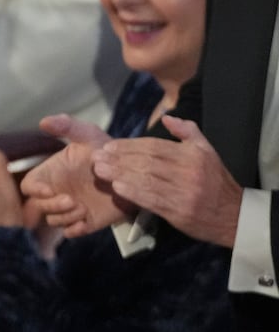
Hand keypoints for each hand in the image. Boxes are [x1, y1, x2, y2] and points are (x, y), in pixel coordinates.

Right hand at [21, 115, 131, 235]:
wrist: (134, 171)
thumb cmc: (107, 151)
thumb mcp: (88, 135)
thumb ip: (67, 127)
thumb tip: (43, 121)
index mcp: (50, 174)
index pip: (29, 187)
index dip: (34, 190)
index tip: (48, 189)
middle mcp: (56, 193)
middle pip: (38, 207)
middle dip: (51, 206)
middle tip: (71, 200)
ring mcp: (69, 209)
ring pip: (54, 220)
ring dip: (65, 217)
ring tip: (83, 208)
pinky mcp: (85, 222)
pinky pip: (71, 232)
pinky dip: (75, 229)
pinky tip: (85, 221)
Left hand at [93, 116, 243, 247]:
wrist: (232, 215)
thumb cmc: (215, 181)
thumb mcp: (207, 152)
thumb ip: (188, 132)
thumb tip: (168, 117)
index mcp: (194, 154)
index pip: (156, 146)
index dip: (130, 145)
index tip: (110, 146)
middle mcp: (189, 171)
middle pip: (147, 162)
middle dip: (119, 159)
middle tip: (98, 157)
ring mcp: (184, 192)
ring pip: (146, 179)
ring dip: (120, 174)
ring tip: (100, 171)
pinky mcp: (179, 211)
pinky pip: (151, 199)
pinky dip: (133, 193)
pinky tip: (117, 187)